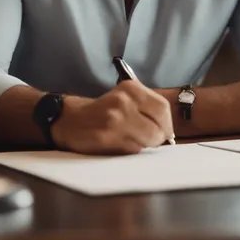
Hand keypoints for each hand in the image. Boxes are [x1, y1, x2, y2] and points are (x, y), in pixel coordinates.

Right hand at [51, 80, 174, 154]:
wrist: (71, 119)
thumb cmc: (103, 111)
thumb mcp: (125, 98)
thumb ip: (146, 108)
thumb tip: (168, 131)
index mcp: (131, 88)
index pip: (162, 108)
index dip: (166, 124)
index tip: (164, 132)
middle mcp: (123, 101)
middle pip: (158, 128)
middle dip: (157, 138)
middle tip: (149, 140)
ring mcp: (115, 120)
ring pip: (147, 141)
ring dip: (143, 145)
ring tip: (131, 140)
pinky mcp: (106, 137)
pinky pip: (131, 150)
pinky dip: (131, 150)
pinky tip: (119, 143)